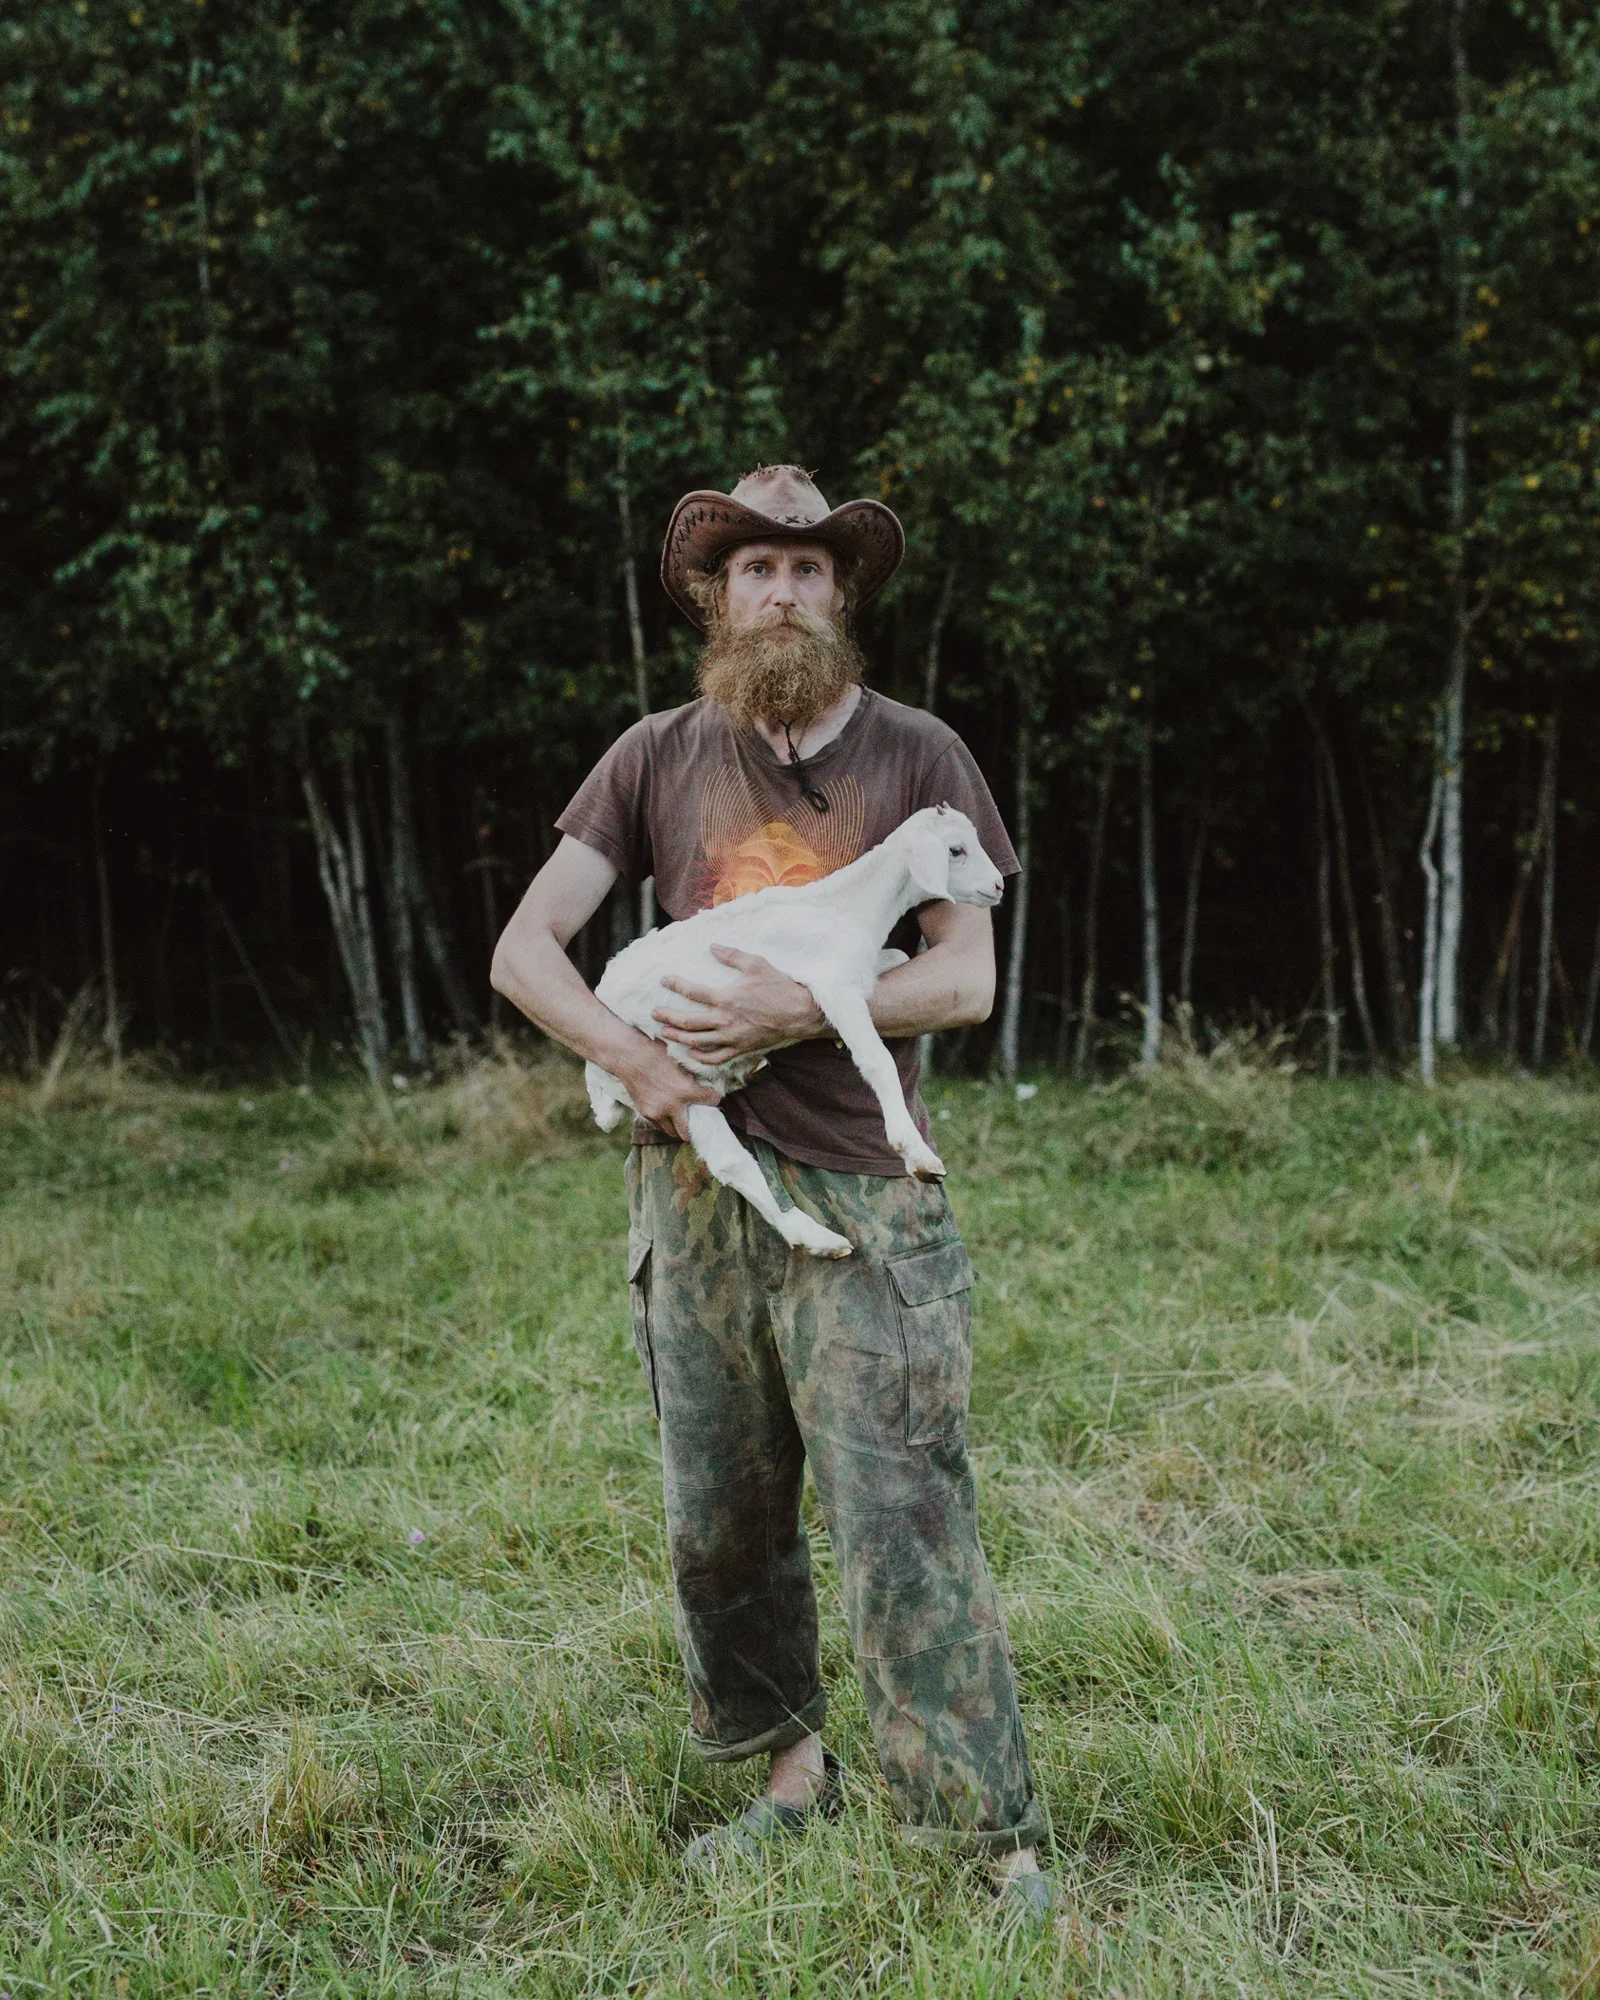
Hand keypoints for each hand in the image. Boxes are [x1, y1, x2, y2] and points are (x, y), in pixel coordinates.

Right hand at [617, 1041, 721, 1142]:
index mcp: (685, 1090)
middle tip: (696, 1120)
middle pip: (688, 1132)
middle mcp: (672, 1106)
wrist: (629, 1055)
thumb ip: (691, 1079)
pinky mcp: (645, 1113)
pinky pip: (658, 1125)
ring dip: (678, 1126)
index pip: (711, 1100)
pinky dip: (664, 1121)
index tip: (711, 1095)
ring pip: (672, 1132)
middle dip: (695, 1127)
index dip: (713, 1097)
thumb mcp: (680, 1062)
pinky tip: (666, 1112)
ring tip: (680, 1117)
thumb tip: (700, 1086)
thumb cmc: (656, 1053)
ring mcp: (656, 1112)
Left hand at [653, 946, 824, 1064]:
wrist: (801, 1013)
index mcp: (726, 998)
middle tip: (653, 1012)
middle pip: (687, 1022)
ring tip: (664, 1032)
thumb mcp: (756, 964)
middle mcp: (725, 1020)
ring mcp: (732, 1037)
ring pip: (697, 1042)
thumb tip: (712, 946)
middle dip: (667, 1017)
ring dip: (677, 1038)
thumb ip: (732, 955)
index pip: (692, 992)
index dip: (675, 984)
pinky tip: (691, 1053)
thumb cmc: (780, 987)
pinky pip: (716, 1058)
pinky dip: (701, 1058)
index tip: (664, 979)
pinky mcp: (741, 1049)